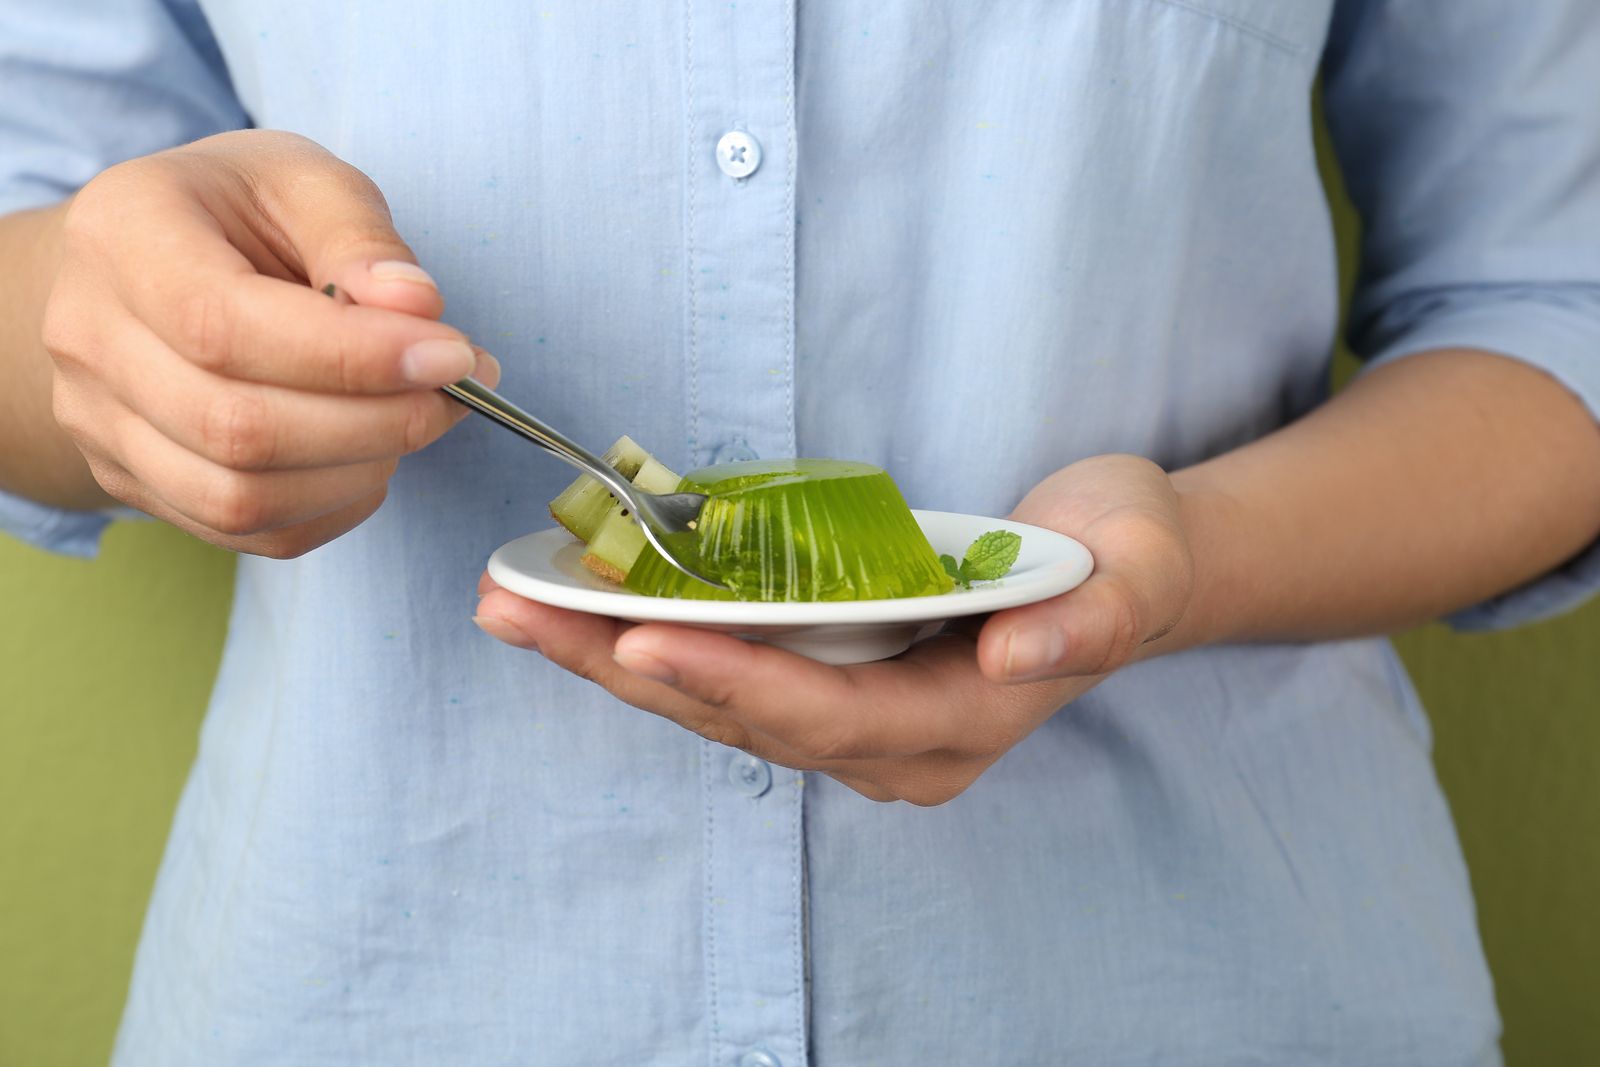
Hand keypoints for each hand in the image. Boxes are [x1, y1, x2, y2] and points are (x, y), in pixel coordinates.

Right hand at [41, 129, 497, 556]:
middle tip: (457, 392)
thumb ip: (359, 236)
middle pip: (235, 426)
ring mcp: (101, 424)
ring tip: (417, 418)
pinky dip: (333, 507)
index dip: (351, 356)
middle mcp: (88, 338)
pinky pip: (247, 532)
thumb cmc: (236, 212)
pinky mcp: (136, 483)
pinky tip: (373, 456)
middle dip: (376, 422)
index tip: (452, 354)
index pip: (224, 324)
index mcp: (121, 236)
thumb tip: (417, 305)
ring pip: (239, 497)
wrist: (149, 261)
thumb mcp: (301, 178)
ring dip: (360, 470)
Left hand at [474, 454, 1196, 804]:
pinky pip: (724, 669)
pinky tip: (577, 602)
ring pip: (715, 700)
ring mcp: (855, 720)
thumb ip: (1088, 620)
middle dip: (627, 667)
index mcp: (959, 726)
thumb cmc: (1125, 556)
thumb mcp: (1134, 570)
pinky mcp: (828, 681)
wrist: (1119, 562)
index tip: (639, 642)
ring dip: (610, 655)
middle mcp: (893, 746)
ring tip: (516, 606)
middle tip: (521, 614)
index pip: (830, 718)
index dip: (733, 684)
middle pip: (743, 716)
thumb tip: (1017, 658)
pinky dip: (647, 636)